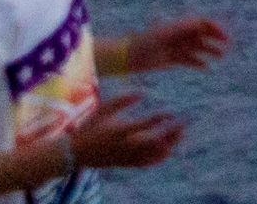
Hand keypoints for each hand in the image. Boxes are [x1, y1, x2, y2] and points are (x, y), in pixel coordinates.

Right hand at [59, 94, 183, 172]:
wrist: (74, 152)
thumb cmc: (91, 127)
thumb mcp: (104, 110)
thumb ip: (123, 100)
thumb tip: (142, 92)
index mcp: (119, 131)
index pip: (142, 126)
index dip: (158, 120)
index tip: (170, 113)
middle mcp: (124, 146)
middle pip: (152, 143)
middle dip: (170, 135)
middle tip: (182, 125)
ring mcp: (125, 157)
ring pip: (151, 155)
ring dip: (168, 146)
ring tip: (179, 134)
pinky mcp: (124, 164)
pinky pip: (144, 164)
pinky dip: (157, 158)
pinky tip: (168, 150)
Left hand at [118, 14, 230, 71]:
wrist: (128, 56)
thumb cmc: (146, 41)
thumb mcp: (166, 33)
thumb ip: (184, 27)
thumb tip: (202, 22)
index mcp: (180, 25)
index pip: (203, 23)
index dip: (216, 29)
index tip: (224, 38)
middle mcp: (180, 35)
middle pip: (203, 35)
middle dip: (216, 40)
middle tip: (227, 48)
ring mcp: (176, 47)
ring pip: (198, 48)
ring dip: (210, 51)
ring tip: (220, 57)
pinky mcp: (172, 59)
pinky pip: (189, 60)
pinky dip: (198, 63)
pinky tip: (207, 68)